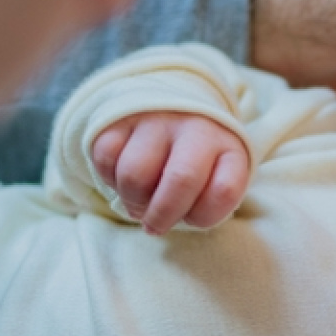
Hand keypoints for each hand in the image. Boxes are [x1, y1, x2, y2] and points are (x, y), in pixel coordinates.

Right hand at [91, 112, 250, 235]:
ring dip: (132, 200)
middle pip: (180, 180)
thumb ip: (203, 206)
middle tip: (154, 226)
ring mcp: (158, 118)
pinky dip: (109, 177)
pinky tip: (122, 176)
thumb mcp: (216, 179)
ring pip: (135, 174)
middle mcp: (196, 127)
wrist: (173, 108)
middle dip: (162, 216)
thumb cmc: (196, 161)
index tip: (191, 217)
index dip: (203, 216)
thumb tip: (156, 224)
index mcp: (229, 147)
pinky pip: (106, 157)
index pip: (224, 191)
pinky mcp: (122, 116)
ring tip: (139, 199)